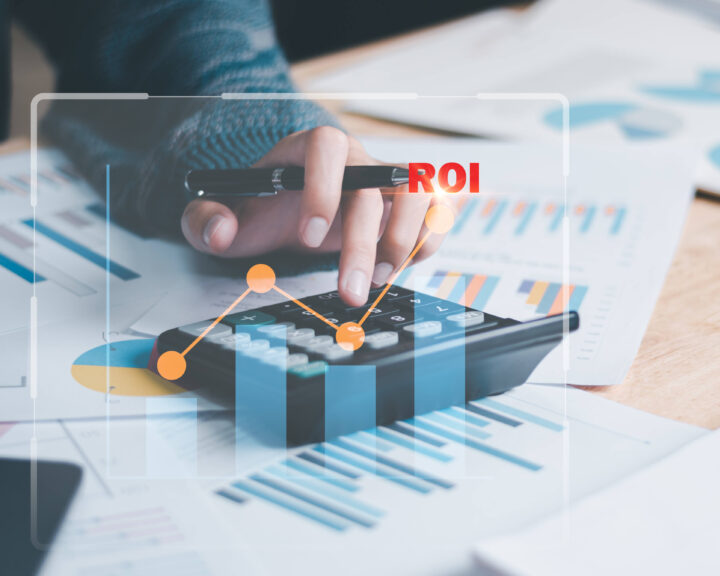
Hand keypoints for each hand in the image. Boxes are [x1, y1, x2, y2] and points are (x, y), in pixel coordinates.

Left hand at [180, 127, 446, 305]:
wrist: (295, 209)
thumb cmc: (264, 208)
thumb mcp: (225, 214)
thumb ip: (205, 220)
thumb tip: (220, 230)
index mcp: (309, 149)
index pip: (325, 146)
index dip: (323, 187)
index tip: (310, 236)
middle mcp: (356, 157)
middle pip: (374, 184)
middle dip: (364, 242)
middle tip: (351, 291)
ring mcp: (388, 177)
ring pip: (416, 191)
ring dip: (405, 239)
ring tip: (381, 280)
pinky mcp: (412, 201)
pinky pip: (438, 207)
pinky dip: (431, 235)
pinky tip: (406, 265)